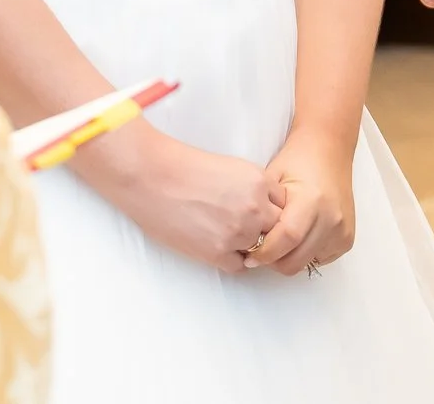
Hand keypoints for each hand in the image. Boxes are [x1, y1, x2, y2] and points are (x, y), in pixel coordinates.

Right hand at [79, 121, 285, 272]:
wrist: (149, 176)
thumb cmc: (182, 166)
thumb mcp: (230, 166)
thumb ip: (253, 187)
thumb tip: (264, 209)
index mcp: (258, 182)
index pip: (283, 204)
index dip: (270, 208)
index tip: (256, 209)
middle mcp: (254, 209)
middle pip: (277, 229)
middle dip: (265, 229)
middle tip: (242, 225)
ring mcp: (238, 233)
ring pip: (260, 250)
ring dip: (247, 245)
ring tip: (222, 232)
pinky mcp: (218, 253)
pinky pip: (239, 266)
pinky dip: (230, 259)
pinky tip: (213, 243)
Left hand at [248, 130, 356, 275]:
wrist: (329, 151)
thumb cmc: (296, 162)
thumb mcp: (273, 179)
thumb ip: (263, 210)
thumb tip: (248, 241)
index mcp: (311, 200)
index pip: (287, 238)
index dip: (265, 252)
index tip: (249, 256)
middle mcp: (331, 219)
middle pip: (296, 259)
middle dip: (273, 262)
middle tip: (259, 253)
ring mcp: (342, 231)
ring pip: (307, 263)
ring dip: (289, 259)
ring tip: (278, 243)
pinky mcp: (347, 239)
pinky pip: (319, 259)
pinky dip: (304, 255)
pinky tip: (297, 239)